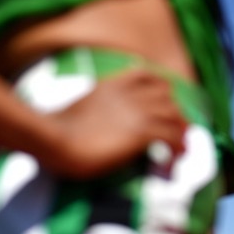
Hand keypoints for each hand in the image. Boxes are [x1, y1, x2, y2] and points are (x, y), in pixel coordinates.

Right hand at [46, 69, 187, 178]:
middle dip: (176, 114)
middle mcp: (128, 93)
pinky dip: (178, 148)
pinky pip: (172, 136)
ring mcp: (136, 111)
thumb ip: (97, 109)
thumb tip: (103, 125)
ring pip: (175, 115)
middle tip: (179, 132)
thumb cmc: (56, 131)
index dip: (161, 89)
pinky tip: (175, 159)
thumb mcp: (80, 110)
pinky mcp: (141, 131)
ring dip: (181, 132)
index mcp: (111, 84)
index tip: (166, 104)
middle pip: (167, 96)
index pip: (146, 74)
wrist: (52, 139)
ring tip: (181, 149)